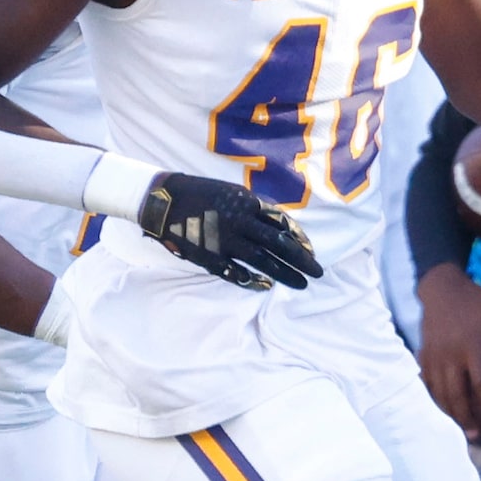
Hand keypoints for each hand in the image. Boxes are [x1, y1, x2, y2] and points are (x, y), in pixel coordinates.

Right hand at [136, 172, 321, 291]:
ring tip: (301, 285)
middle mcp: (240, 221)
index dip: (300, 238)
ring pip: (262, 260)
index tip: (311, 251)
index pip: (282, 222)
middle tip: (318, 273)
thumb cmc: (200, 194)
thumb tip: (279, 224)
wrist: (162, 198)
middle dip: (301, 260)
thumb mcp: (232, 193)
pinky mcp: (208, 255)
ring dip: (285, 274)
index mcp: (247, 203)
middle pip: (278, 244)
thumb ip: (254, 208)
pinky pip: (234, 272)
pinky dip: (252, 281)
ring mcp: (224, 240)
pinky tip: (265, 286)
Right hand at [417, 261, 480, 436]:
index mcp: (471, 345)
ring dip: (448, 412)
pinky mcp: (423, 355)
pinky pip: (426, 383)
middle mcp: (450, 354)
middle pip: (455, 394)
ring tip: (461, 428)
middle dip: (465, 417)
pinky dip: (433, 398)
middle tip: (476, 435)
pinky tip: (443, 411)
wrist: (440, 287)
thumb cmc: (476, 299)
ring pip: (438, 392)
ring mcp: (433, 356)